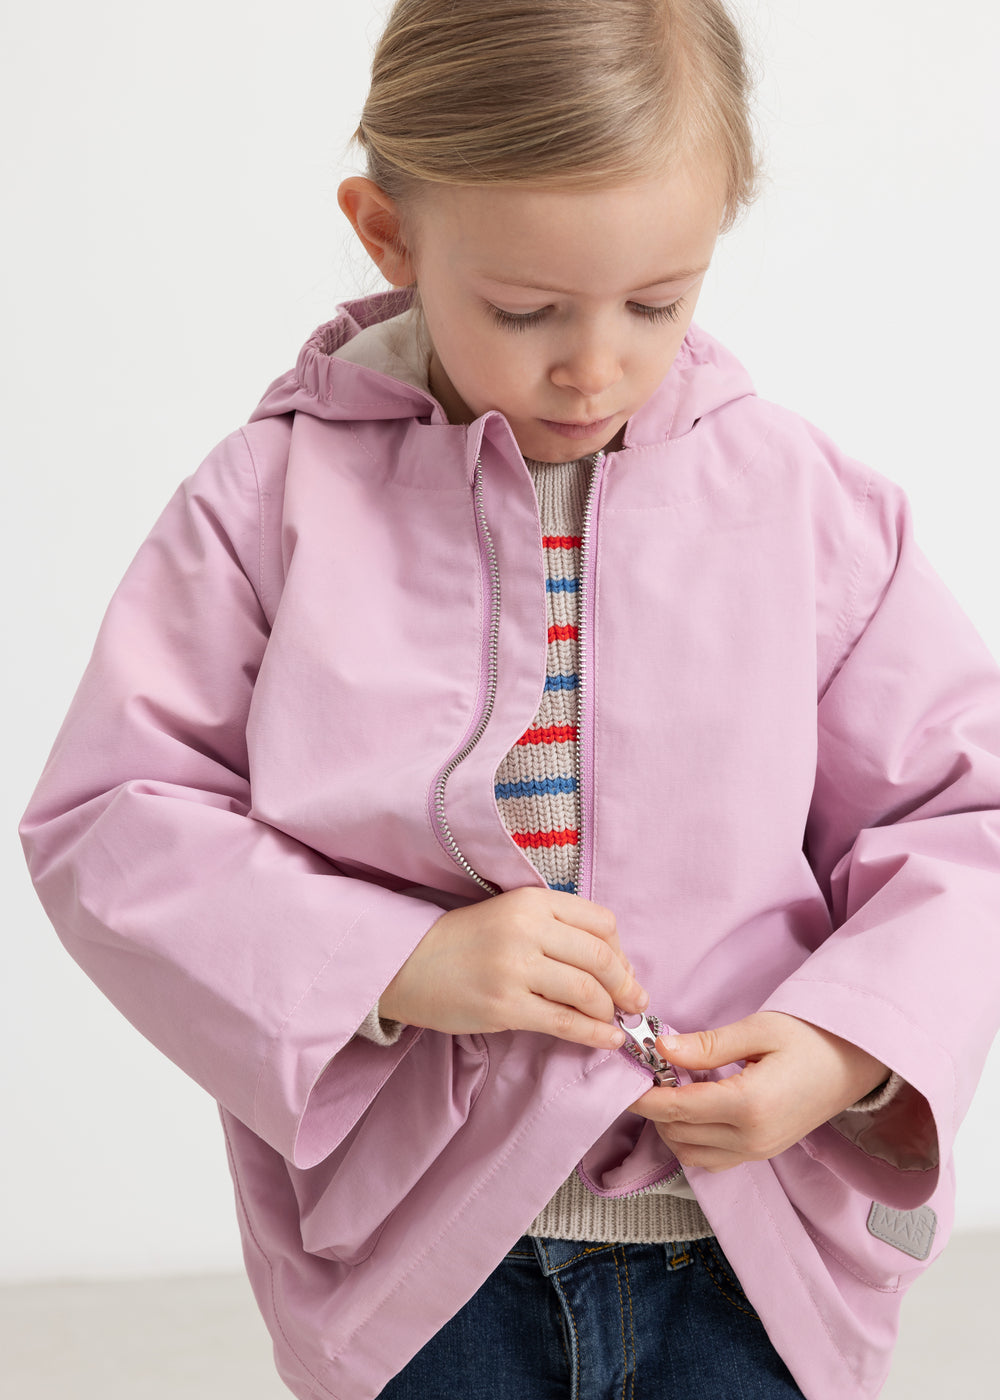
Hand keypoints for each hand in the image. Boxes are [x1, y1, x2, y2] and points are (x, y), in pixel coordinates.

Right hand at [379, 887, 646, 1051]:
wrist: (407, 963)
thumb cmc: (465, 942)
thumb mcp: (511, 916)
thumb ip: (557, 930)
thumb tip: (615, 966)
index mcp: (532, 901)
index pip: (601, 923)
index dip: (621, 952)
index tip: (624, 972)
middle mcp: (526, 928)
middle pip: (600, 958)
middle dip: (626, 986)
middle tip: (635, 1003)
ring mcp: (514, 967)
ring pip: (586, 991)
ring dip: (609, 1011)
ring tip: (613, 1022)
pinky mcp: (504, 1005)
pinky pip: (563, 1023)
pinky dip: (593, 1035)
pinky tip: (606, 1040)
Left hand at [629, 1011, 888, 1172]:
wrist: (860, 1062)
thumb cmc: (814, 1037)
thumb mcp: (760, 1030)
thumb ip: (708, 1046)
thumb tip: (662, 1050)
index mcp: (749, 1105)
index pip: (677, 1109)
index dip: (644, 1095)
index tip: (625, 1075)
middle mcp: (752, 1139)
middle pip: (678, 1134)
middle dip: (656, 1107)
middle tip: (651, 1071)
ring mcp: (759, 1151)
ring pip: (691, 1153)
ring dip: (673, 1125)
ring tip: (676, 1085)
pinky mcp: (764, 1153)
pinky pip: (712, 1157)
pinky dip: (693, 1137)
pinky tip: (698, 1103)